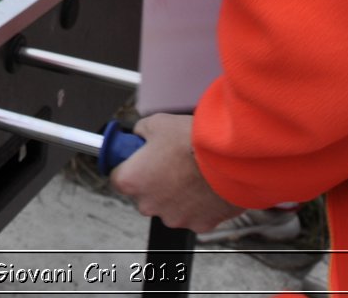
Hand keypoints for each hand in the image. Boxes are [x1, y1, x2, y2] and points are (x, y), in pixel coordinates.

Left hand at [109, 114, 240, 231]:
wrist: (228, 158)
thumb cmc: (192, 141)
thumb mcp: (157, 123)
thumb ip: (141, 132)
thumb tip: (140, 135)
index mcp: (131, 180)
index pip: (118, 176)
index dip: (130, 165)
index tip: (138, 160)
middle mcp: (148, 204)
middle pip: (144, 194)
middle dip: (154, 181)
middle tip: (170, 163)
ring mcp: (174, 217)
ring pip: (169, 206)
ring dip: (176, 194)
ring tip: (191, 173)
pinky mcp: (199, 225)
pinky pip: (193, 214)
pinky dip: (198, 203)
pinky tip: (205, 185)